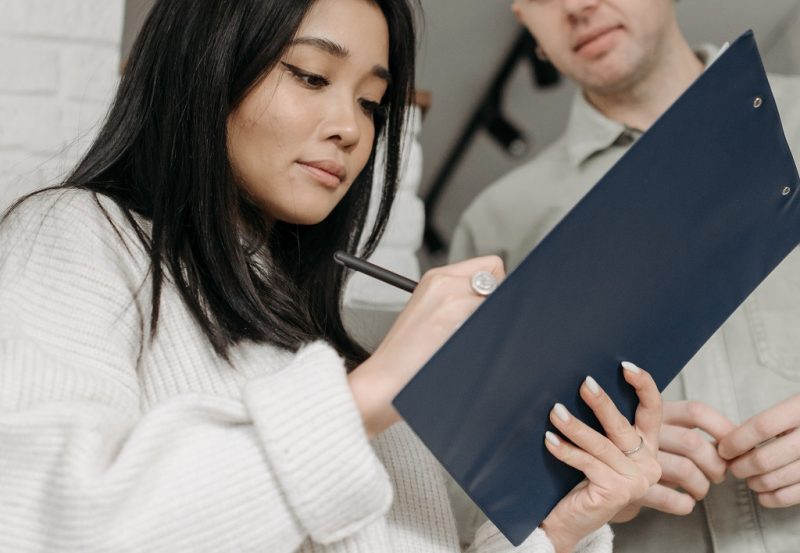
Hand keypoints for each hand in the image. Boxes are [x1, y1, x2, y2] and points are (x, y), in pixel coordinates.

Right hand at [348, 256, 504, 436]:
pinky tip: (466, 347)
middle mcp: (443, 280)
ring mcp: (448, 297)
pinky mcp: (451, 316)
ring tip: (466, 340)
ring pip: (498, 299)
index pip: (491, 266)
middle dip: (498, 303)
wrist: (383, 380)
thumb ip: (461, 299)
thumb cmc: (408, 357)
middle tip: (476, 327)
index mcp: (437, 277)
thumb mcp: (431, 313)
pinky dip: (487, 333)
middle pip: (500, 279)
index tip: (487, 309)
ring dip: (492, 321)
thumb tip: (500, 299)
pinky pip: (491, 317)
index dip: (497, 288)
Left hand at [540, 364, 661, 552]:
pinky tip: (549, 439)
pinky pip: (587, 463)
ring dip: (576, 426)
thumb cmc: (581, 480)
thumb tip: (585, 383)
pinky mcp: (617, 492)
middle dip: (602, 403)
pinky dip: (566, 451)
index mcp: (646, 449)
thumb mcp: (597, 450)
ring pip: (602, 444)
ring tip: (556, 411)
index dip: (644, 386)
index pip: (652, 412)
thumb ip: (602, 426)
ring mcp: (634, 481)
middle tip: (585, 383)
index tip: (626, 366)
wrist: (569, 521)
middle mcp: (646, 464)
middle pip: (623, 426)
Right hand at [612, 400, 734, 521]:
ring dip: (701, 485)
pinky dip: (682, 504)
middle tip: (718, 474)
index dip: (720, 426)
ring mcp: (634, 459)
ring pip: (685, 470)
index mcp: (652, 414)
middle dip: (715, 463)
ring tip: (698, 491)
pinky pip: (669, 498)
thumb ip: (677, 429)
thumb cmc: (627, 454)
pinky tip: (684, 503)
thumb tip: (728, 439)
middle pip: (693, 443)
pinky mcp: (630, 487)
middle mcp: (642, 433)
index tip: (732, 444)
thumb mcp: (646, 430)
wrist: (591, 481)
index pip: (695, 411)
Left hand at [718, 393, 799, 507]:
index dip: (737, 440)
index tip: (723, 449)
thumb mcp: (791, 409)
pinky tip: (763, 494)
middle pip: (764, 458)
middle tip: (734, 468)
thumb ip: (764, 423)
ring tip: (748, 479)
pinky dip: (771, 498)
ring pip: (775, 479)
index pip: (762, 426)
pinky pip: (791, 496)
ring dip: (754, 482)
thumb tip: (727, 442)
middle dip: (741, 466)